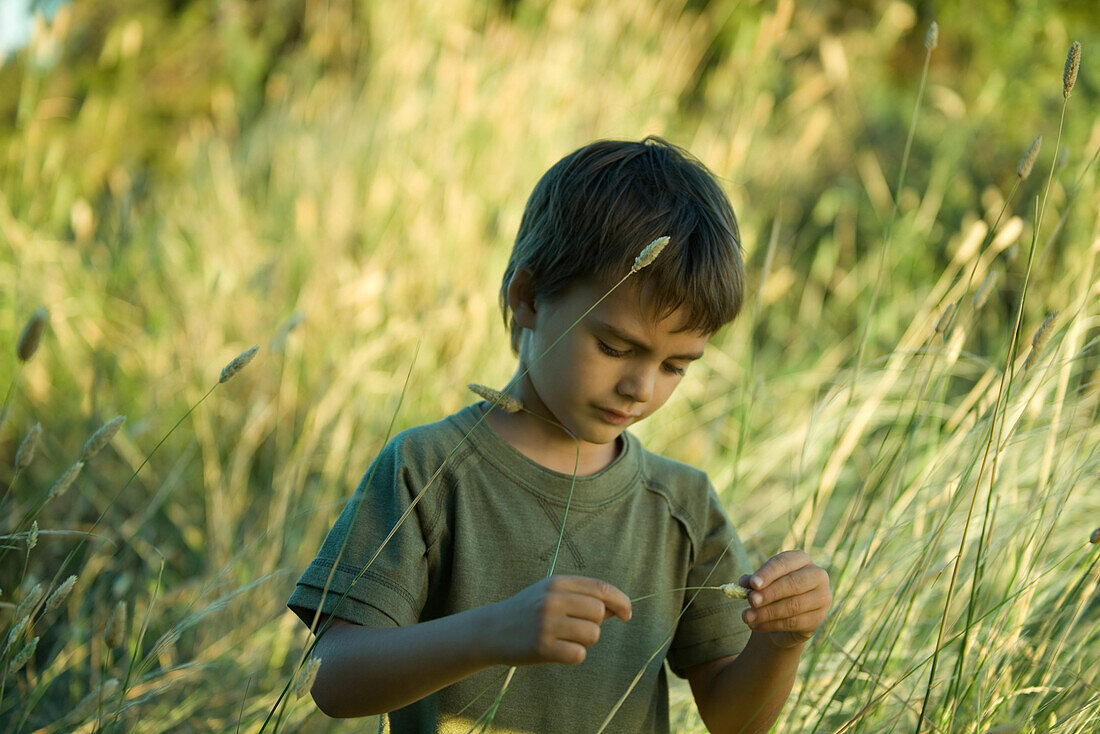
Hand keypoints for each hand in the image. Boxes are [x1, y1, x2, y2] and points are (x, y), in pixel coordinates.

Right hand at [485, 575, 631, 665]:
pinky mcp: (542, 647)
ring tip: (564, 638)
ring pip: (592, 635)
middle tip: (576, 628)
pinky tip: (558, 651)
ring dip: (584, 640)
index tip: (627, 613)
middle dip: (595, 624)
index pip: (600, 588)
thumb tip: (615, 609)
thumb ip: (582, 596)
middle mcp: (552, 600)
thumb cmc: (528, 611)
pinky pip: (578, 654)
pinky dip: (574, 655)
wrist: (492, 630)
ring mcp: (546, 623)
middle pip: (599, 613)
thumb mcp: (550, 593)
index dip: (620, 601)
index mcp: (556, 583)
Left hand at [739, 550, 830, 648]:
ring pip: (793, 605)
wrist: (784, 619)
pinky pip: (794, 622)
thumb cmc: (772, 593)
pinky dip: (772, 624)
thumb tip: (744, 582)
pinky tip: (756, 625)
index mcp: (802, 559)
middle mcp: (817, 576)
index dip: (768, 573)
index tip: (753, 583)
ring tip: (747, 616)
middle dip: (769, 593)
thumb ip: (753, 581)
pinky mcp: (818, 619)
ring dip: (767, 612)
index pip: (784, 562)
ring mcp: (822, 598)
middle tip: (751, 600)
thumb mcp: (761, 583)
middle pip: (793, 583)